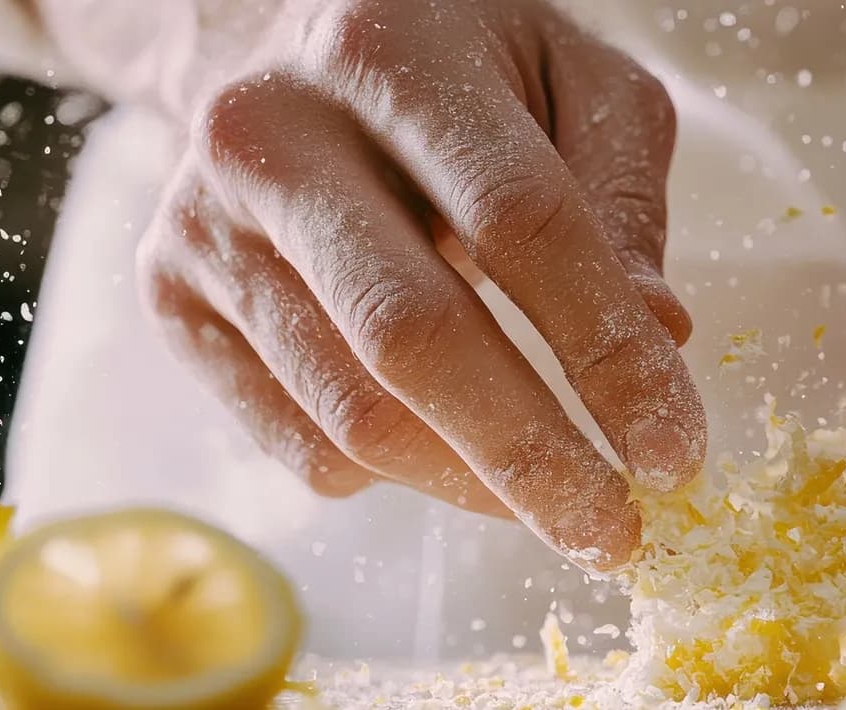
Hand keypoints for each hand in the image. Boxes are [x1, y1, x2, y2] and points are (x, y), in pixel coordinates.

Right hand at [135, 0, 704, 571]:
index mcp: (393, 52)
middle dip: (533, 458)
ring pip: (352, 411)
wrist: (279, 44)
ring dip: (475, 486)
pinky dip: (398, 475)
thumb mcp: (574, 82)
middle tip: (615, 530)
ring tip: (559, 503)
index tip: (674, 450)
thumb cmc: (461, 68)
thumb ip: (623, 198)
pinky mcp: (172, 296)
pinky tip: (455, 446)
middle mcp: (275, 132)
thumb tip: (663, 333)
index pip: (521, 224)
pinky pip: (300, 440)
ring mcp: (206, 220)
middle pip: (415, 337)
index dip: (607, 351)